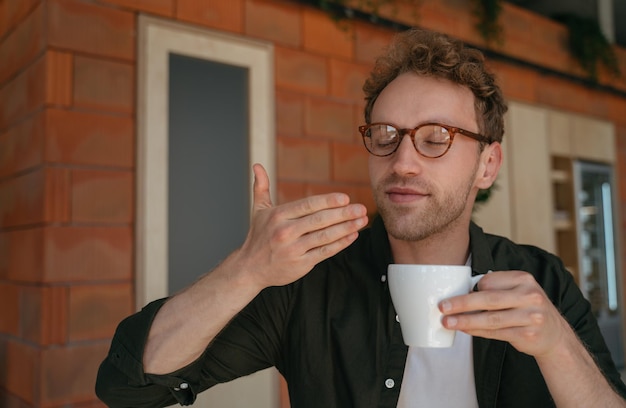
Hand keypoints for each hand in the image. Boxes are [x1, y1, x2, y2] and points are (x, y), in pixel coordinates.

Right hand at [237, 164, 367, 288]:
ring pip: (325, 236)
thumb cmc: (258, 237)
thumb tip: (258, 165)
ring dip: (347, 228)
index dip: (328, 201)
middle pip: (320, 220)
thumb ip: (261, 187)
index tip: (345, 198)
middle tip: (361, 208)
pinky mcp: (300, 264)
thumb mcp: (258, 211)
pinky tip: (353, 235)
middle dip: (343, 214)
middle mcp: (285, 231)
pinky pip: (325, 252)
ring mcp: (293, 249)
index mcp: (278, 216)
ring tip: (362, 221)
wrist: (250, 269)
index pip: (308, 205)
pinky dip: (340, 244)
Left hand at [439, 271, 569, 356]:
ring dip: (466, 321)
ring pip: (491, 319)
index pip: (490, 281)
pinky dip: (477, 331)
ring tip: (447, 322)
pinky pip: (496, 333)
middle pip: (489, 299)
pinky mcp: (527, 334)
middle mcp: (530, 296)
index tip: (453, 294)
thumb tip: (460, 293)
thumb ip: (496, 289)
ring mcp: (531, 316)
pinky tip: (464, 329)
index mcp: (523, 279)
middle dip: (462, 303)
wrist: (554, 334)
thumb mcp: (518, 291)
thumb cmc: (526, 308)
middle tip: (443, 307)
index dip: (471, 288)